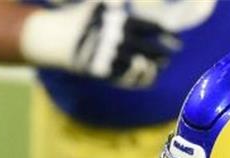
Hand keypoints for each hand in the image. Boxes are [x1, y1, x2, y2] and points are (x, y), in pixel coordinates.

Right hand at [21, 1, 180, 88]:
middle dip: (164, 49)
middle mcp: (116, 38)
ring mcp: (109, 55)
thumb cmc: (80, 18)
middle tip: (174, 51)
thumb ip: (117, 2)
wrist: (55, 38)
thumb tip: (129, 2)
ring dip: (154, 65)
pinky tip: (147, 75)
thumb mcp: (99, 4)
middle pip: (149, 46)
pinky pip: (126, 78)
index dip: (165, 32)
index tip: (174, 36)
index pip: (150, 27)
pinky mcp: (102, 71)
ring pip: (140, 64)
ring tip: (161, 64)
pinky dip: (139, 78)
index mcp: (119, 19)